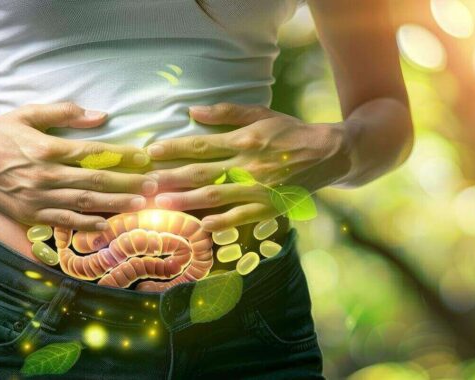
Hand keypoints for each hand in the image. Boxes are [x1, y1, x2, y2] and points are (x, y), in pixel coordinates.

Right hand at [0, 102, 156, 230]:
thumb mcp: (28, 114)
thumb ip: (64, 112)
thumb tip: (100, 115)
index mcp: (48, 148)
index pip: (94, 153)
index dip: (122, 155)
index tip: (144, 157)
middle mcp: (46, 175)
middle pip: (96, 180)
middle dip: (128, 183)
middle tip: (153, 185)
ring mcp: (39, 198)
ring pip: (85, 203)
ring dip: (116, 205)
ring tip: (141, 205)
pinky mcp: (31, 214)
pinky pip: (65, 221)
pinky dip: (87, 224)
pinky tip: (108, 225)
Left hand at [144, 102, 352, 230]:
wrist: (328, 154)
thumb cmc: (290, 132)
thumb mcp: (262, 114)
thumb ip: (227, 113)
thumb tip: (193, 111)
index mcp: (246, 139)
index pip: (202, 144)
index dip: (174, 148)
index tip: (150, 152)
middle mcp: (249, 164)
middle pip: (202, 172)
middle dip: (171, 177)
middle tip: (146, 183)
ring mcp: (259, 188)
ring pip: (217, 196)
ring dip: (187, 201)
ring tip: (162, 204)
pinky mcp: (269, 207)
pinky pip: (242, 216)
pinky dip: (222, 222)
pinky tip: (202, 226)